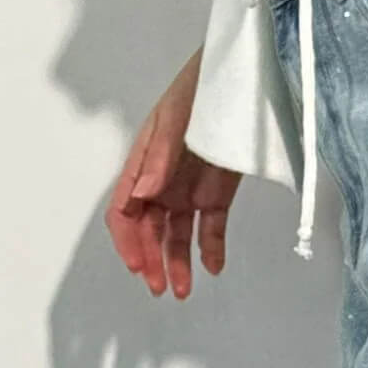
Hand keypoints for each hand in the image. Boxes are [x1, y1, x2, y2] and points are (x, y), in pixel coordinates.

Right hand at [105, 51, 242, 298]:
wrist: (243, 77)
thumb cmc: (202, 88)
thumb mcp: (177, 120)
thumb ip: (160, 158)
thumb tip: (142, 195)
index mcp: (143, 162)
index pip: (124, 210)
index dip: (127, 241)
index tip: (138, 265)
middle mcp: (160, 181)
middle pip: (147, 229)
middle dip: (150, 260)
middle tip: (161, 287)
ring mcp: (187, 188)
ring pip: (176, 235)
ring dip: (177, 262)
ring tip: (183, 290)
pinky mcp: (216, 193)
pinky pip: (210, 228)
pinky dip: (211, 249)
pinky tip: (213, 268)